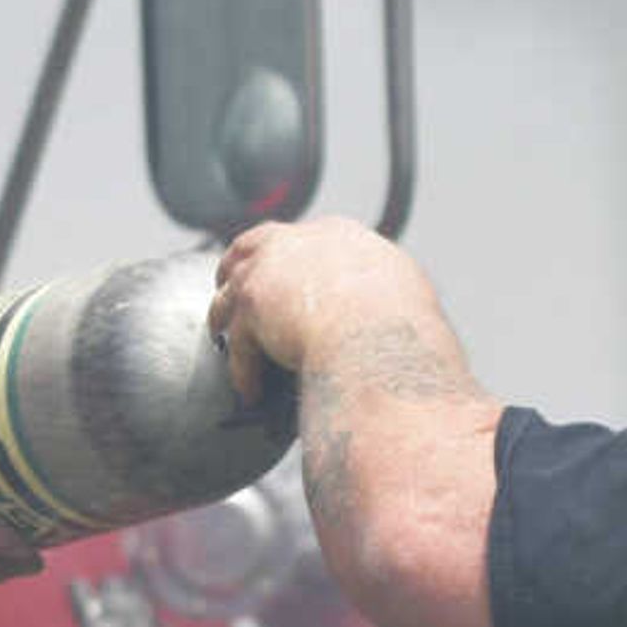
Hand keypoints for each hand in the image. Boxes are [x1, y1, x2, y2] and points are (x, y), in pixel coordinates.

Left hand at [209, 217, 424, 404]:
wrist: (376, 335)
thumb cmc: (401, 321)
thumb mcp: (402, 289)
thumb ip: (382, 288)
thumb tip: (384, 304)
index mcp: (337, 236)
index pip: (301, 239)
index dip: (286, 256)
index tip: (282, 272)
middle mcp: (297, 244)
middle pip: (250, 249)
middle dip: (237, 268)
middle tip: (234, 291)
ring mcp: (267, 272)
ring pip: (229, 295)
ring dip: (225, 319)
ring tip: (224, 339)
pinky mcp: (250, 308)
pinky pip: (239, 345)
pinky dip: (243, 371)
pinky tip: (249, 390)